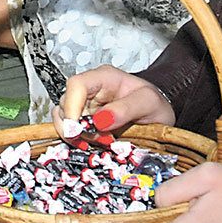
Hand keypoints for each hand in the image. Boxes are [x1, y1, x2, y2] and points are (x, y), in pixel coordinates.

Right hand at [54, 65, 174, 141]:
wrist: (158, 115)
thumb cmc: (155, 104)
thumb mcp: (149, 103)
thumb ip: (127, 109)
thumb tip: (100, 120)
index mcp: (104, 77)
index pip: (76, 85)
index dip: (71, 106)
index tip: (77, 129)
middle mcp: (90, 89)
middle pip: (65, 103)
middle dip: (74, 126)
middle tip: (95, 140)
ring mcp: (86, 105)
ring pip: (63, 117)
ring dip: (75, 135)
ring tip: (98, 142)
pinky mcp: (84, 121)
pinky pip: (69, 129)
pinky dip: (76, 140)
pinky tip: (92, 145)